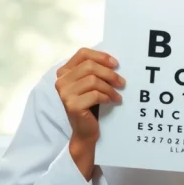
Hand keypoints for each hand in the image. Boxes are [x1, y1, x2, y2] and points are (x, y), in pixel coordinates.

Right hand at [55, 48, 123, 178]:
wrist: (85, 131)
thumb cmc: (91, 105)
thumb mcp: (91, 84)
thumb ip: (95, 71)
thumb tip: (115, 61)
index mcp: (64, 71)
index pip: (83, 53)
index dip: (101, 56)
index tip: (116, 64)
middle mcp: (61, 81)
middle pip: (90, 66)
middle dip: (109, 73)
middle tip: (122, 83)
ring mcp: (64, 93)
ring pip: (93, 80)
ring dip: (110, 88)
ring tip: (117, 95)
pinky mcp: (72, 105)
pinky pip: (95, 94)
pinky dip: (106, 97)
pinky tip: (111, 102)